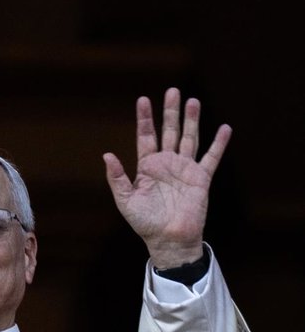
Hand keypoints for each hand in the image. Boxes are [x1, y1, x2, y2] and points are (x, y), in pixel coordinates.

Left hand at [103, 88, 231, 268]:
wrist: (168, 240)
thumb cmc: (145, 223)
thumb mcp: (126, 201)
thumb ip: (117, 178)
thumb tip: (106, 155)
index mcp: (148, 167)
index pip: (146, 136)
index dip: (144, 118)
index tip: (143, 99)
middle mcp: (167, 164)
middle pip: (169, 131)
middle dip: (170, 112)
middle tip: (172, 91)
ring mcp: (185, 169)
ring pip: (190, 138)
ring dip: (192, 120)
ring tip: (193, 101)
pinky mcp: (201, 178)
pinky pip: (212, 158)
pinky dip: (219, 144)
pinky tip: (224, 128)